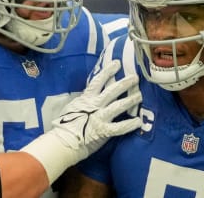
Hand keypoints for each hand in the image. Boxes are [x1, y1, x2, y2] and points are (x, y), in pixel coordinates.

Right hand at [21, 60, 141, 183]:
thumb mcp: (72, 107)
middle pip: (112, 91)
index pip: (98, 81)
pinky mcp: (103, 131)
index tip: (117, 63)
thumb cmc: (64, 125)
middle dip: (124, 83)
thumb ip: (83, 100)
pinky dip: (129, 124)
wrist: (62, 141)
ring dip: (130, 100)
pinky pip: (119, 127)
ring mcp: (99, 118)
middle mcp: (94, 105)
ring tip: (140, 95)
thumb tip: (90, 94)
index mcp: (86, 98)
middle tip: (136, 77)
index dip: (107, 71)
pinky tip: (138, 121)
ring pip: (118, 106)